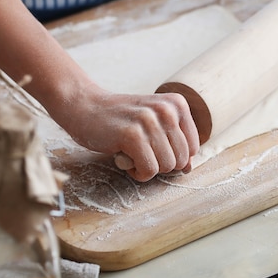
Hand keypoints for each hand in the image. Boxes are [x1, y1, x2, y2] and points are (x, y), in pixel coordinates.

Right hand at [54, 87, 199, 181]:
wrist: (84, 107)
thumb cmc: (121, 120)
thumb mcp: (154, 123)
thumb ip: (173, 143)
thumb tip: (189, 168)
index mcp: (177, 104)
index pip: (193, 148)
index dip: (174, 157)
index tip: (155, 148)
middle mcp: (167, 109)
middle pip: (181, 160)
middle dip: (161, 164)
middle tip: (141, 151)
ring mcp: (150, 121)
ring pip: (166, 167)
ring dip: (147, 168)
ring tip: (132, 153)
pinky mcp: (132, 135)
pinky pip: (148, 170)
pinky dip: (137, 173)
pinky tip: (125, 159)